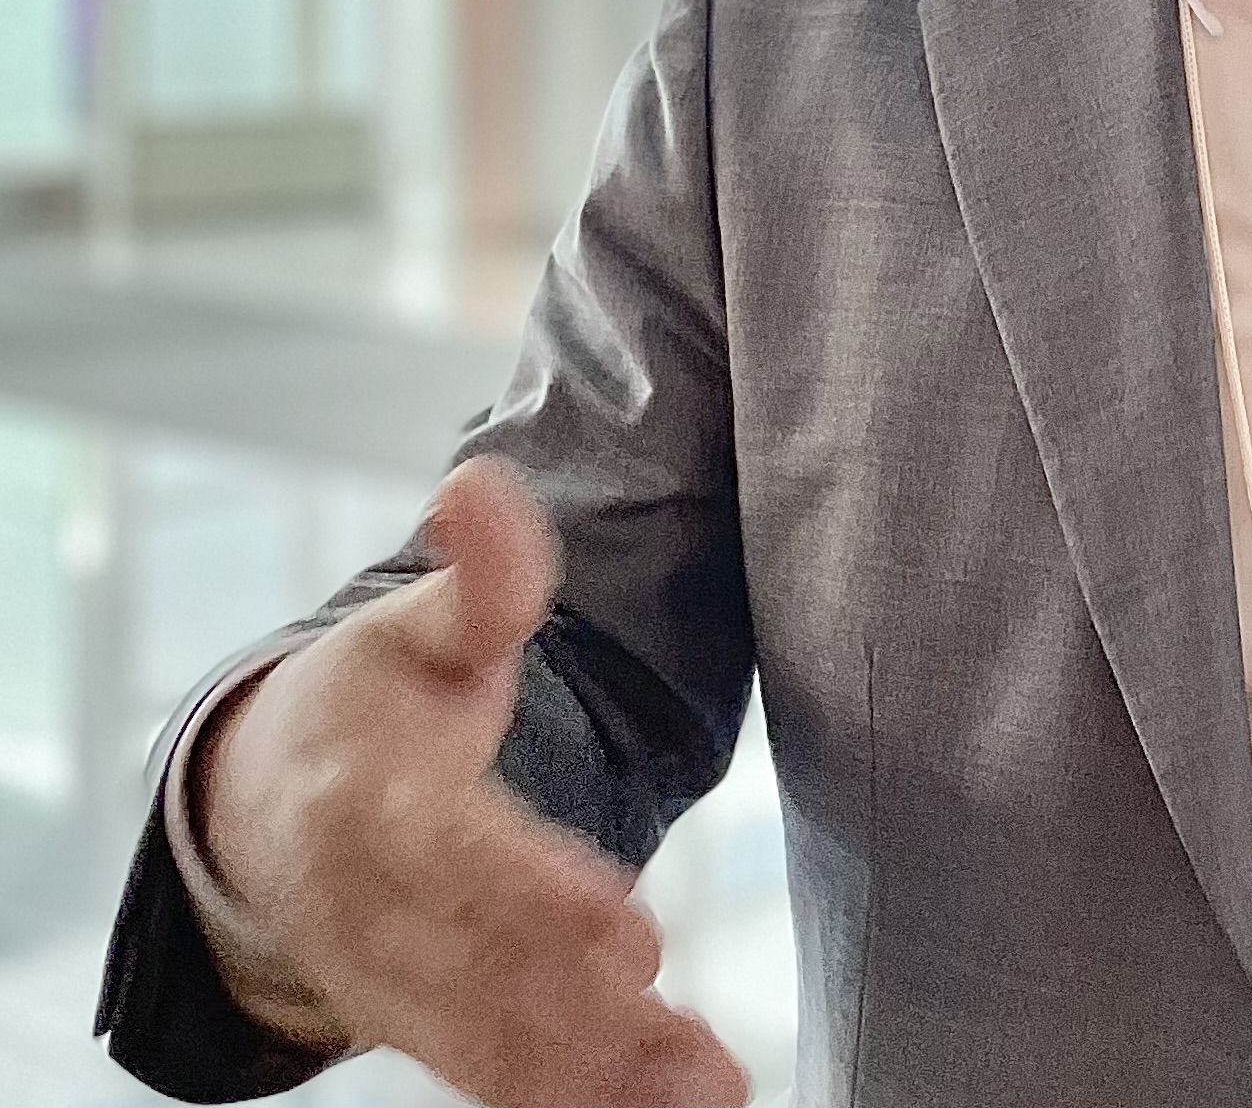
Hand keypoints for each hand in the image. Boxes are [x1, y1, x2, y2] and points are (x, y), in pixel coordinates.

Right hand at [199, 456, 750, 1107]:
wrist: (268, 801)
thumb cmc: (372, 702)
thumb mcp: (418, 626)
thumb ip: (478, 573)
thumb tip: (477, 483)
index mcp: (370, 802)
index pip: (454, 856)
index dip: (534, 892)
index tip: (626, 923)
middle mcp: (374, 909)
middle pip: (477, 966)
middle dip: (574, 1003)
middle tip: (676, 1021)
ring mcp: (392, 981)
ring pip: (491, 1039)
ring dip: (595, 1071)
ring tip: (706, 1086)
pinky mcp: (423, 1025)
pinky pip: (497, 1072)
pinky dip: (578, 1095)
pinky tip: (679, 1101)